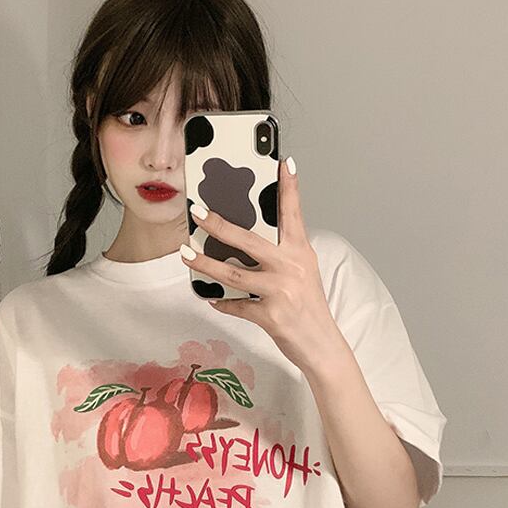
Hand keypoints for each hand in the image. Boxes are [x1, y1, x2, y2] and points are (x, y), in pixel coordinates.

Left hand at [180, 156, 348, 373]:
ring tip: (185, 254)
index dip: (289, 187)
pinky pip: (236, 305)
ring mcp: (280, 291)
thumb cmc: (308, 307)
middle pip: (248, 240)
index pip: (293, 214)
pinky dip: (222, 303)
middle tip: (197, 212)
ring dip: (205, 264)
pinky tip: (211, 298)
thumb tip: (243, 243)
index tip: (283, 162)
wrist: (321, 345)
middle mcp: (291, 267)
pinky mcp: (270, 315)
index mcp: (300, 252)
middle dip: (218, 224)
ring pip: (233, 273)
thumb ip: (280, 255)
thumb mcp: (302, 273)